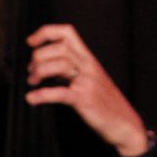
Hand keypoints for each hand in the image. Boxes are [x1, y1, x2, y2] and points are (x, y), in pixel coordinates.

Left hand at [23, 24, 147, 156]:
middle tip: (31, 72)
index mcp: (87, 58)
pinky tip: (31, 99)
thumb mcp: (88, 79)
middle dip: (38, 57)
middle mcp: (88, 65)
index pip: (66, 33)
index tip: (31, 42)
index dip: (46, 33)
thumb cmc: (103, 103)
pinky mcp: (85, 100)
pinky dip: (41, 95)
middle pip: (58, 47)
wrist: (125, 124)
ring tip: (32, 83)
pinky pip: (59, 93)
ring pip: (58, 65)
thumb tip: (43, 65)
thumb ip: (69, 69)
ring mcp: (87, 82)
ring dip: (39, 72)